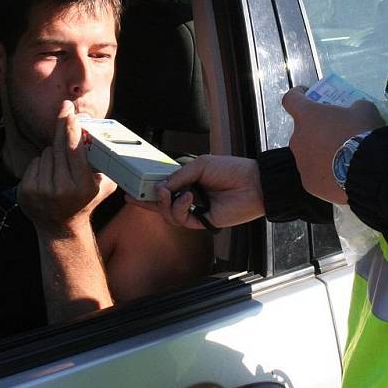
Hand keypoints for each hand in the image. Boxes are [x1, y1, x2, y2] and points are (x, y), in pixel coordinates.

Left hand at [19, 101, 116, 237]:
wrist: (60, 229)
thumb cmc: (84, 202)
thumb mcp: (103, 187)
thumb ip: (106, 166)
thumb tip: (105, 138)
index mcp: (83, 186)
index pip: (75, 149)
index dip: (71, 128)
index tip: (70, 112)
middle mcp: (61, 188)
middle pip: (58, 146)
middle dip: (62, 128)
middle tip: (65, 109)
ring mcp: (41, 190)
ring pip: (46, 153)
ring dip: (53, 154)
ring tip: (60, 169)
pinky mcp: (26, 191)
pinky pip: (34, 163)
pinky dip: (41, 165)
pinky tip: (48, 176)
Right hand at [127, 155, 264, 229]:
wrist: (254, 185)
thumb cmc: (232, 170)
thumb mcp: (200, 165)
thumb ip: (179, 175)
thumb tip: (161, 187)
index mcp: (189, 180)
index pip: (165, 185)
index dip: (150, 186)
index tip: (134, 186)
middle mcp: (190, 196)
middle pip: (163, 202)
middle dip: (147, 200)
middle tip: (135, 196)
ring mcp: (195, 209)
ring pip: (168, 213)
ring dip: (165, 203)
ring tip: (169, 193)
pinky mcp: (202, 221)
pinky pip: (181, 219)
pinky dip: (180, 208)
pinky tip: (187, 197)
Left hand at [282, 87, 383, 203]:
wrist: (367, 170)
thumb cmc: (362, 133)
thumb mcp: (364, 110)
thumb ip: (353, 107)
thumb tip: (354, 112)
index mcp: (306, 116)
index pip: (290, 99)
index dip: (297, 95)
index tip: (306, 95)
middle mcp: (297, 139)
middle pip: (302, 131)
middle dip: (316, 130)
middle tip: (336, 134)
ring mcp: (301, 163)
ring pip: (308, 154)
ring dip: (321, 153)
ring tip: (343, 159)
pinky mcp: (309, 183)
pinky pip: (315, 174)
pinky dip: (325, 173)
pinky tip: (342, 175)